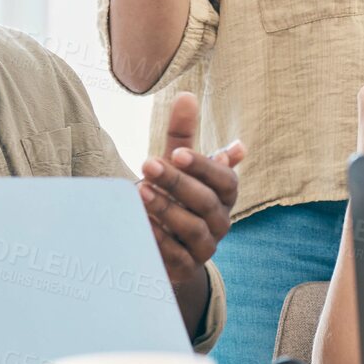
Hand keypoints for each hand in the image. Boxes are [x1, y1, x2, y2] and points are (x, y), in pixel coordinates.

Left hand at [139, 92, 244, 333]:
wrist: (172, 247)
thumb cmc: (176, 195)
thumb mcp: (178, 165)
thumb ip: (182, 134)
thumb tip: (186, 96)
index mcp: (224, 193)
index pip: (224, 179)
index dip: (204, 167)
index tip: (177, 153)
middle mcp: (221, 220)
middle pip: (205, 202)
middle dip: (177, 183)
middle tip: (148, 165)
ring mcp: (205, 246)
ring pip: (192, 229)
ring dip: (166, 210)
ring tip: (139, 192)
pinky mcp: (186, 268)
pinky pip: (176, 256)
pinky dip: (159, 241)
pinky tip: (140, 225)